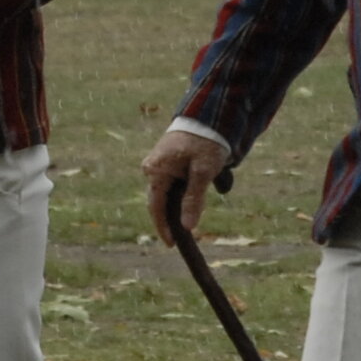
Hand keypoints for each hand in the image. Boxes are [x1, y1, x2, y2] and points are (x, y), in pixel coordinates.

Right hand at [141, 125, 227, 239]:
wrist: (208, 115)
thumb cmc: (206, 141)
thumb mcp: (203, 172)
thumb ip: (193, 199)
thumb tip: (187, 227)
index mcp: (156, 171)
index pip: (156, 207)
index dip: (163, 228)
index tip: (172, 245)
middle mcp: (152, 168)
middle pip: (160, 202)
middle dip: (172, 218)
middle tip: (187, 236)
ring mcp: (158, 164)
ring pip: (167, 193)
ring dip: (180, 204)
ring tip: (195, 213)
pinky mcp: (166, 161)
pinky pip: (172, 183)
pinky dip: (182, 193)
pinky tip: (195, 196)